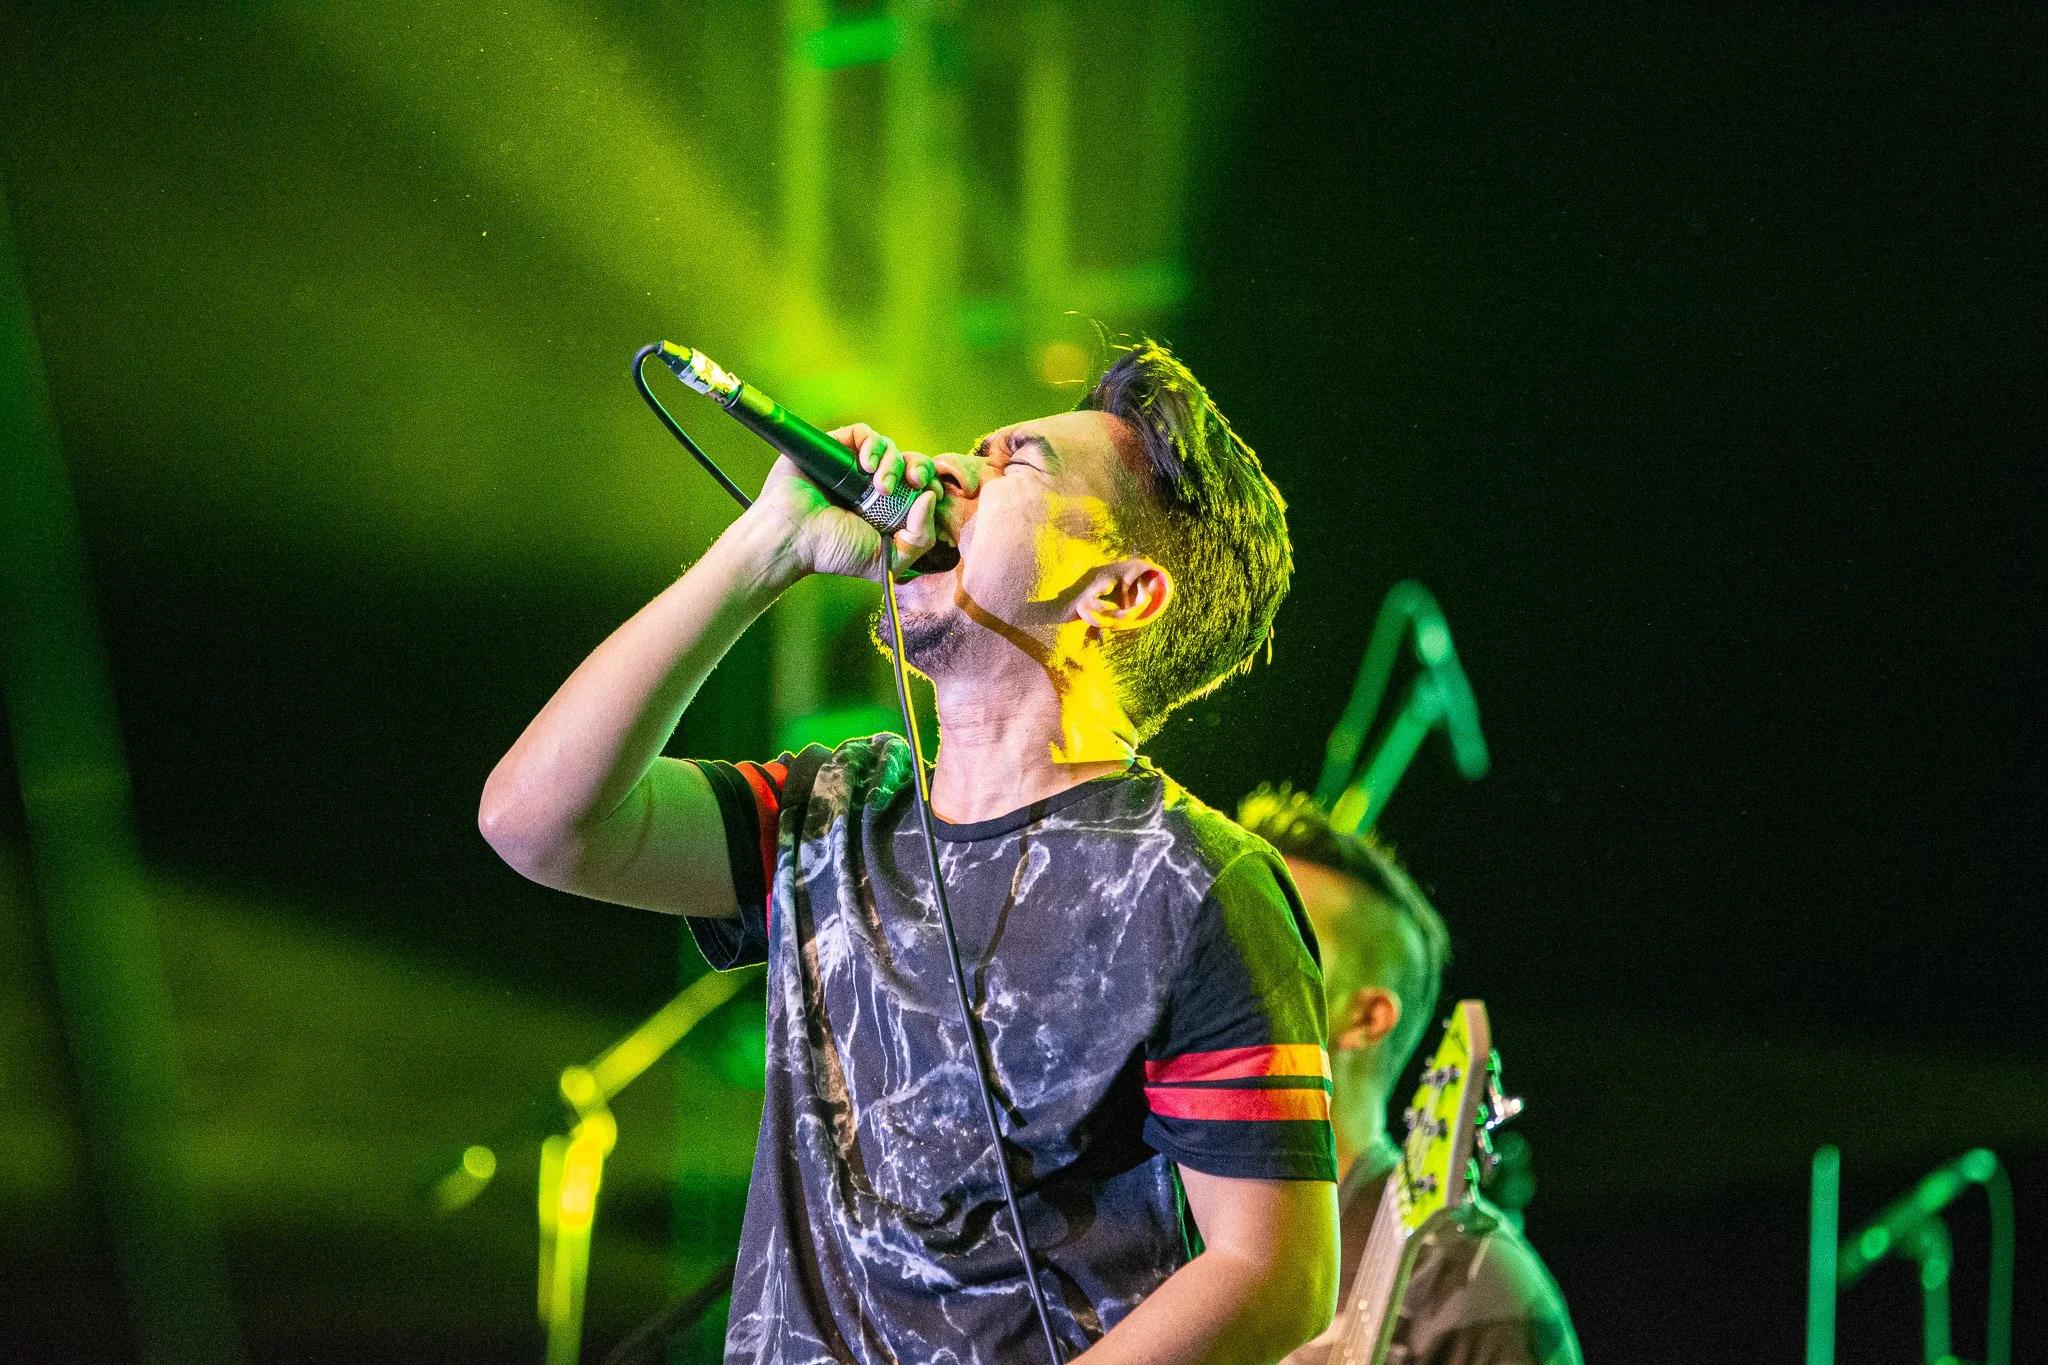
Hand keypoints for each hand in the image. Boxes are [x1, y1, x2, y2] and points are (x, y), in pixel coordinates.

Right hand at [739, 425, 941, 582]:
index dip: (930, 486)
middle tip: (915, 482)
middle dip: (920, 468)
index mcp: (888, 509)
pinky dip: (872, 444)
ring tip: (880, 486)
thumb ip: (920, 538)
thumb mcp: (888, 559)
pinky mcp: (836, 447)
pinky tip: (865, 464)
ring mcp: (854, 464)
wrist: (793, 537)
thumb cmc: (835, 551)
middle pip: (911, 462)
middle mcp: (873, 485)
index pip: (922, 487)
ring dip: (893, 463)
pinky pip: (864, 433)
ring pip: (890, 447)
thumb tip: (929, 498)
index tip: (928, 495)